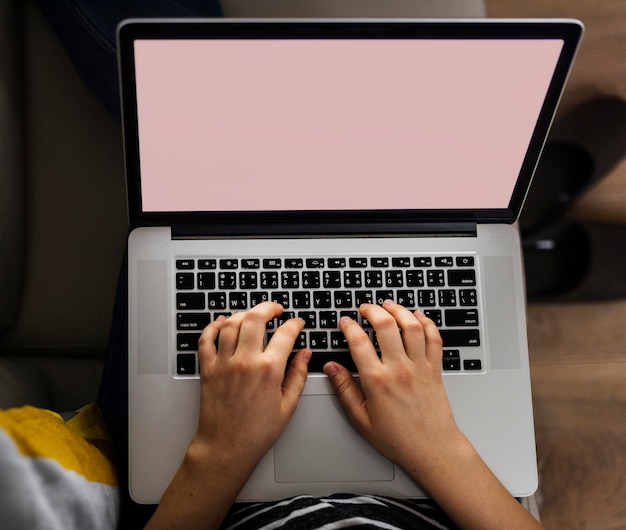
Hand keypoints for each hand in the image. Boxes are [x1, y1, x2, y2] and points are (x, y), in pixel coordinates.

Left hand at [192, 302, 309, 476]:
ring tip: (253, 316)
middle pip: (255, 317)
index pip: (285, 333)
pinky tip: (223, 323)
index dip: (295, 324)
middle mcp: (245, 361)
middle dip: (268, 307)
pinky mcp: (208, 368)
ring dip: (244, 314)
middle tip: (275, 309)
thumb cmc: (256, 432)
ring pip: (231, 323)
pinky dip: (213, 326)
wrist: (226, 448)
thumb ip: (298, 375)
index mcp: (269, 370)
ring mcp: (224, 363)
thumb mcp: (288, 405)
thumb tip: (305, 354)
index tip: (297, 323)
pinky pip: (206, 338)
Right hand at [324, 301, 543, 529]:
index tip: (345, 321)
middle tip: (365, 308)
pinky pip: (434, 338)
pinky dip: (427, 323)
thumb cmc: (398, 439)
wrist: (432, 450)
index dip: (349, 326)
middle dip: (372, 310)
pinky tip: (418, 317)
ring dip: (399, 310)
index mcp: (377, 381)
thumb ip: (344, 389)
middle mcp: (399, 369)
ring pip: (411, 326)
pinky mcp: (435, 369)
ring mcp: (420, 367)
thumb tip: (331, 368)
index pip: (359, 341)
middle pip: (386, 325)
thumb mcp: (361, 419)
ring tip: (389, 305)